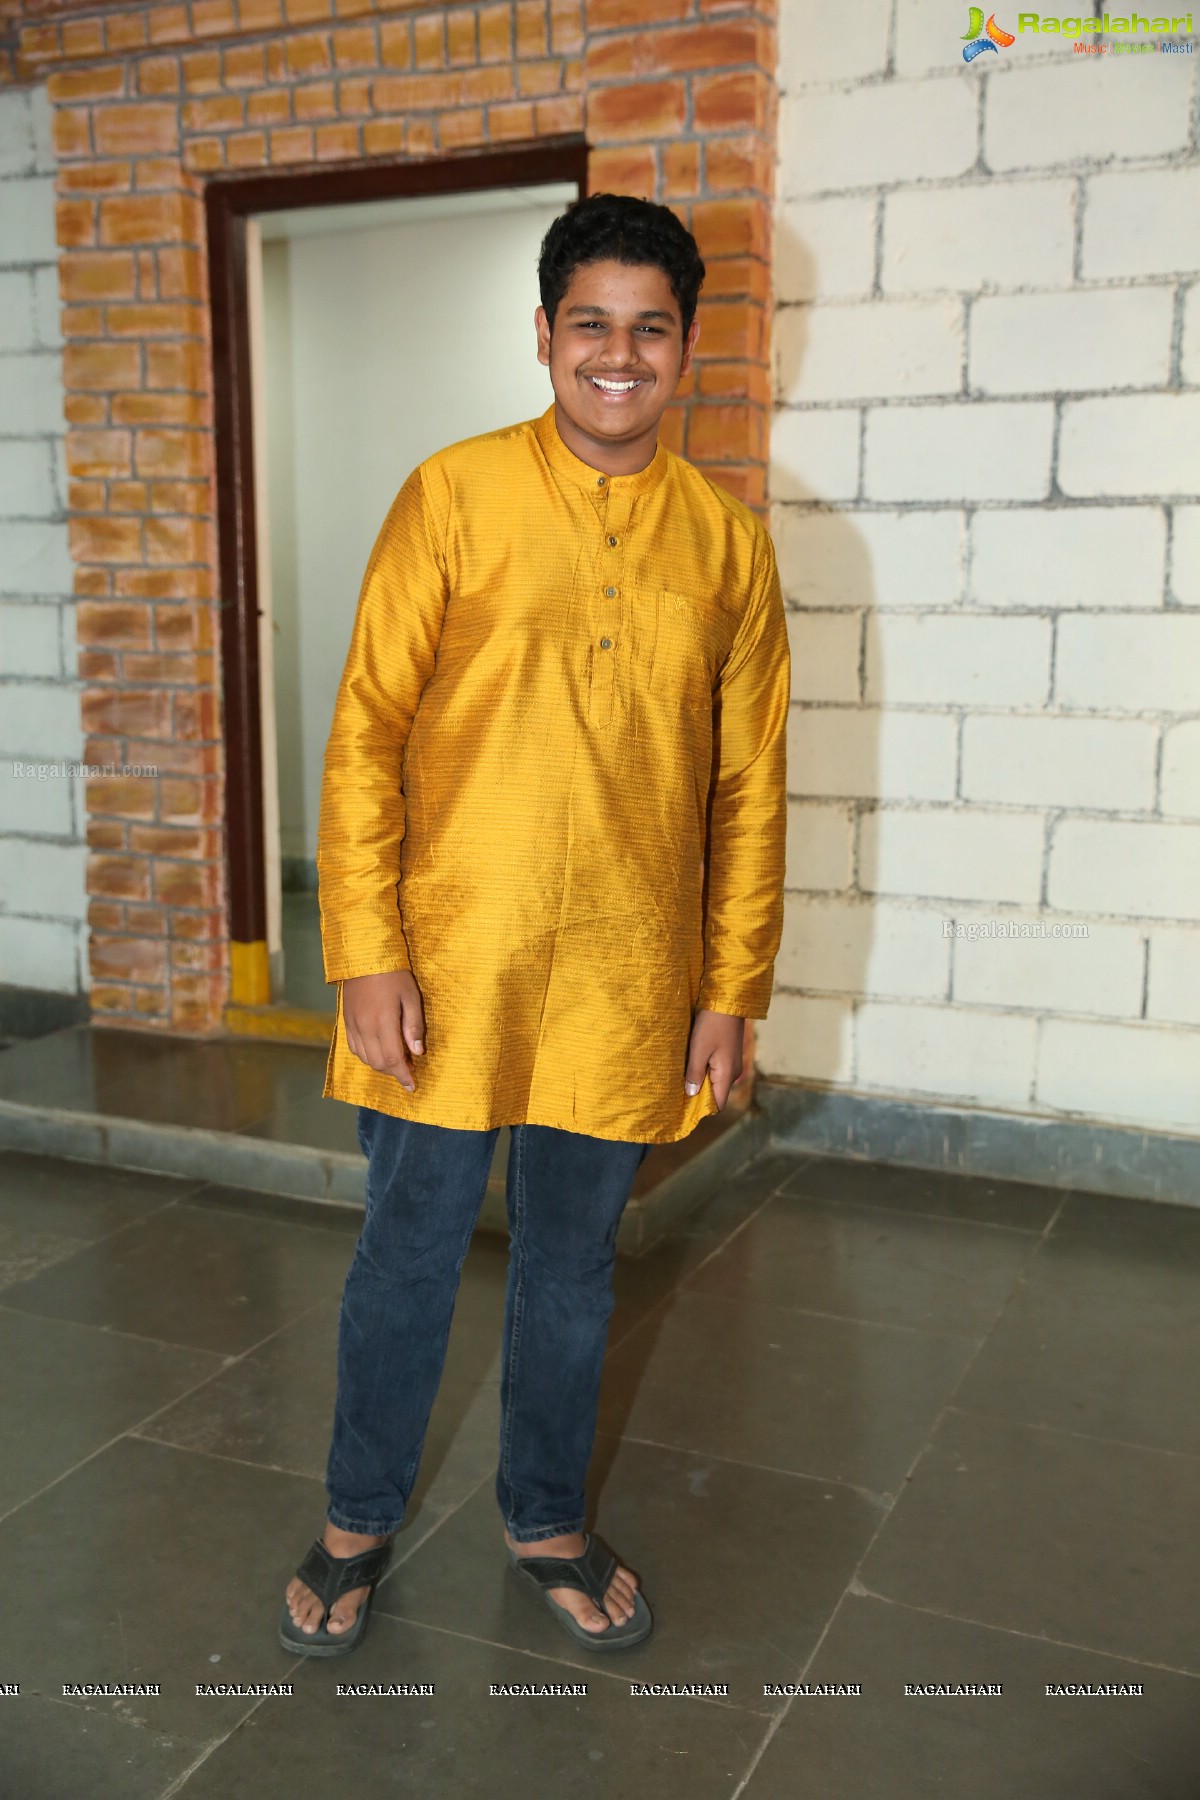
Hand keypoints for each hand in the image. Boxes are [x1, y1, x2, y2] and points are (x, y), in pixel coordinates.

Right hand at [342, 970, 426, 1090]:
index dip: (403, 1075)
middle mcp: (365, 1028)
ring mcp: (353, 1025)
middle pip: (378, 1063)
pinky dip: (367, 1056)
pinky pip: (354, 1048)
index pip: (393, 1059)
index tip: (412, 1086)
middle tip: (410, 1068)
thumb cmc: (393, 974)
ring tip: (396, 1060)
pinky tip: (378, 1051)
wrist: (363, 955)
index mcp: (383, 1022)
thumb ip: (414, 1025)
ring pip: (365, 1058)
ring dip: (381, 1065)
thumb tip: (417, 1052)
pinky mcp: (345, 1021)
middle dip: (394, 1072)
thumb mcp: (411, 996)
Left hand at [683, 1008, 743, 1110]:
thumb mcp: (698, 1050)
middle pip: (717, 1093)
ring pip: (716, 1080)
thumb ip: (694, 1073)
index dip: (703, 1108)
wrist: (727, 1001)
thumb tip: (691, 1094)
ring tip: (683, 1077)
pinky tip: (693, 1064)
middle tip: (679, 1091)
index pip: (718, 1104)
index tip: (685, 1106)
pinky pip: (717, 1069)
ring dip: (701, 1080)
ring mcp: (732, 1062)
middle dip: (699, 1094)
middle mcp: (733, 1072)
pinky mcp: (729, 1053)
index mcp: (727, 1074)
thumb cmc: (712, 1025)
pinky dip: (705, 1070)